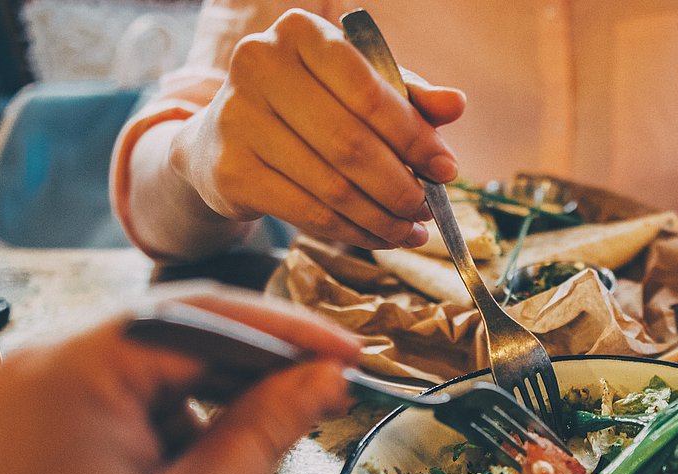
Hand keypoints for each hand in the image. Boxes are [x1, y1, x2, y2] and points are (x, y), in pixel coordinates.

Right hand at [169, 9, 465, 250]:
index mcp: (299, 32)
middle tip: (429, 208)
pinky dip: (351, 231)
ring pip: (331, 186)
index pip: (368, 91)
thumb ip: (408, 94)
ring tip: (410, 230)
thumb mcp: (358, 88)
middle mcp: (259, 65)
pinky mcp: (229, 171)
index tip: (446, 169)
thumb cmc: (306, 106)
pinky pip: (308, 213)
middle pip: (350, 143)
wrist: (221, 138)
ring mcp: (237, 118)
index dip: (414, 136)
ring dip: (381, 217)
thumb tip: (456, 105)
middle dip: (400, 185)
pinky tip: (377, 237)